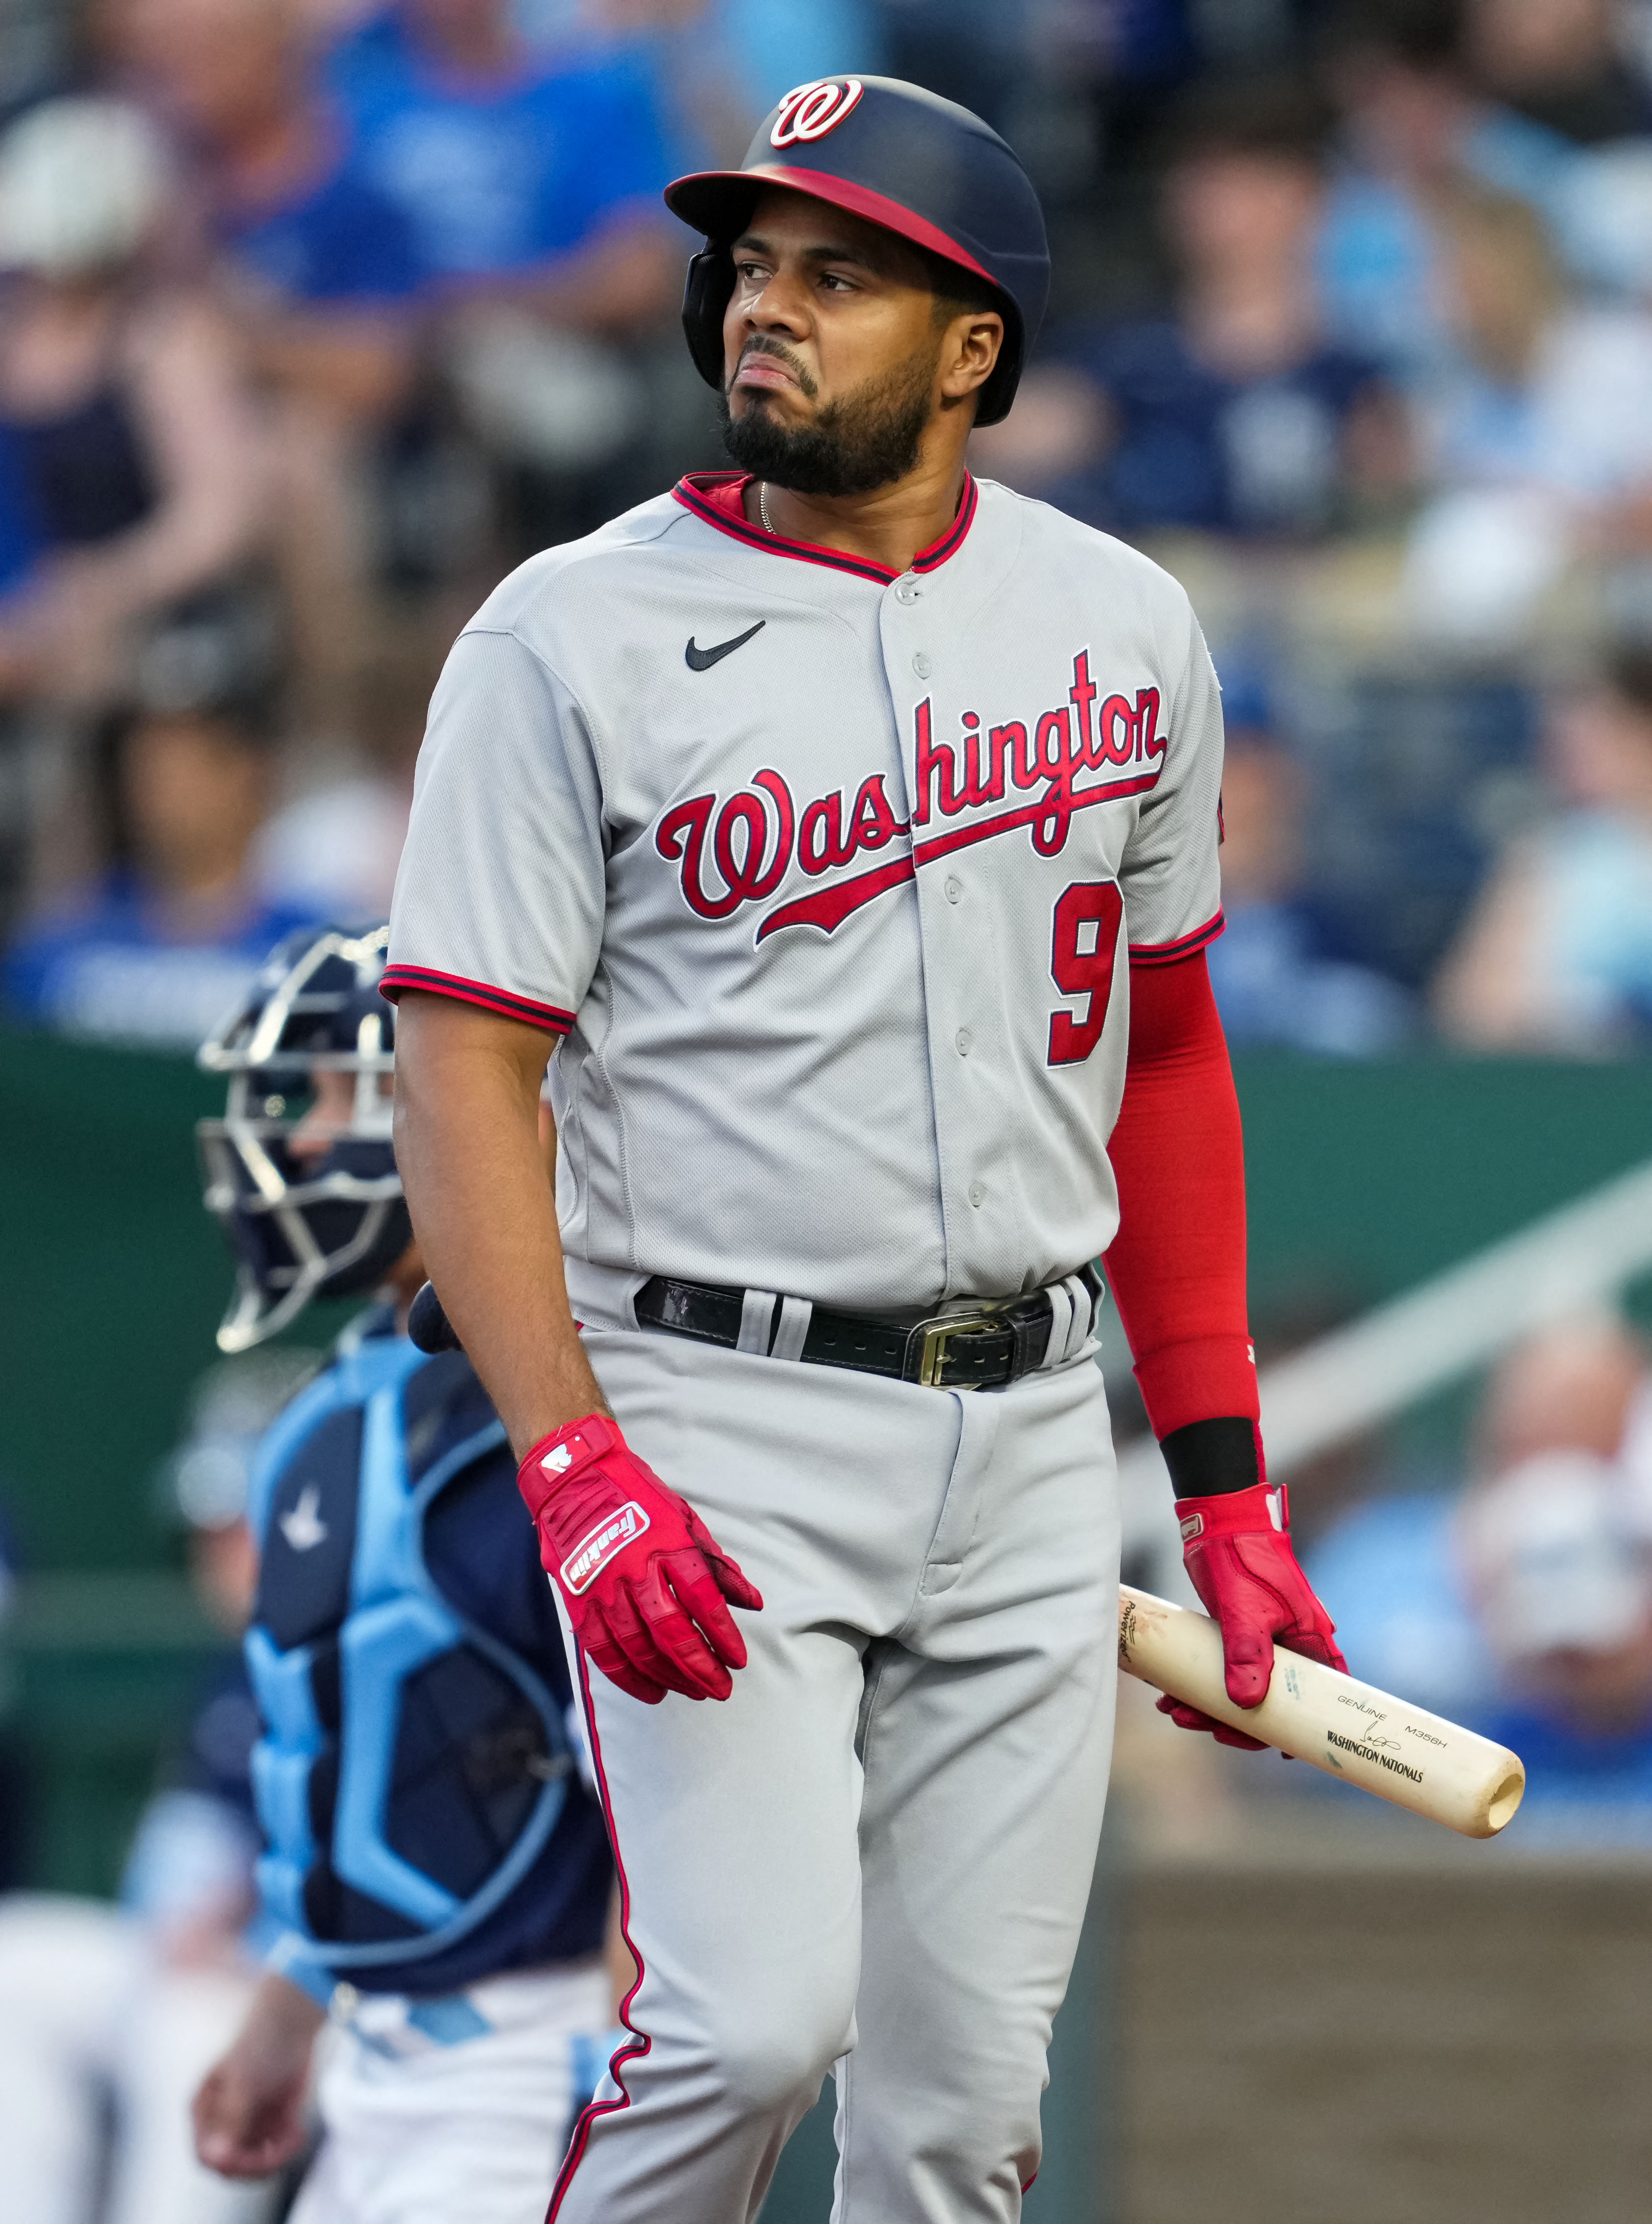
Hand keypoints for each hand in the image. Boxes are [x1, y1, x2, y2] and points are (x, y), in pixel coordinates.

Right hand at [193, 1973, 322, 2178]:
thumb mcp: (244, 2083)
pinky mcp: (269, 2125)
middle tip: (283, 2148)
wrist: (292, 2025)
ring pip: (255, 2164)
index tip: (258, 2157)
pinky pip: (274, 2152)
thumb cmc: (260, 2046)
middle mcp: (222, 2124)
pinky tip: (299, 2132)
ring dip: (276, 2157)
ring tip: (295, 2135)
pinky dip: (287, 2148)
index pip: (207, 2157)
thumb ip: (231, 2121)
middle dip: (258, 2164)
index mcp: (205, 2113)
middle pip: (231, 2167)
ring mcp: (246, 2126)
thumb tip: (216, 2160)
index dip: (230, 2165)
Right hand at [519, 1412, 762, 1705]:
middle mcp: (636, 1569)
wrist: (576, 1479)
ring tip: (693, 1692)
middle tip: (721, 1689)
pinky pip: (605, 1652)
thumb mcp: (685, 1521)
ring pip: (640, 1648)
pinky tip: (652, 1692)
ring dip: (670, 1677)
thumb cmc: (639, 1500)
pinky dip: (629, 1678)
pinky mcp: (579, 1602)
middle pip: (673, 1633)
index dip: (723, 1635)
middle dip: (701, 1668)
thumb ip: (717, 1565)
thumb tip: (752, 1603)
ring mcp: (604, 1588)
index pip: (703, 1600)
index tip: (739, 1660)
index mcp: (668, 1545)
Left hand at [1157, 1481, 1346, 1751]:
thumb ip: (1247, 1653)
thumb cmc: (1243, 1558)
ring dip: (1207, 1704)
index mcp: (1311, 1643)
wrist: (1219, 1520)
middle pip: (1271, 1702)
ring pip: (1242, 1689)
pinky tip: (1171, 1694)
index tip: (1263, 1746)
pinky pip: (1224, 1671)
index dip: (1292, 1729)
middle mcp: (1293, 1647)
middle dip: (1231, 1720)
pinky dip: (1200, 1685)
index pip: (1314, 1702)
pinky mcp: (1240, 1634)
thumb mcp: (1245, 1607)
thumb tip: (1246, 1703)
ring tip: (1171, 1709)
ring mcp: (1265, 1642)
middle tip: (1192, 1722)